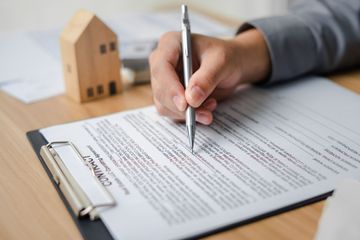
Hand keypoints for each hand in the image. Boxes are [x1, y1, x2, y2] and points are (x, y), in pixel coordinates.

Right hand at [149, 29, 269, 124]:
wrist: (232, 65)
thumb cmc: (226, 56)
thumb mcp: (221, 62)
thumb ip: (206, 78)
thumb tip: (191, 99)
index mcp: (170, 43)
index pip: (161, 67)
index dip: (170, 87)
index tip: (184, 104)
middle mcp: (162, 62)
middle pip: (160, 89)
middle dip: (180, 106)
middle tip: (202, 113)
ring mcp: (164, 81)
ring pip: (164, 105)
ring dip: (187, 113)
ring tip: (211, 106)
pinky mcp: (170, 96)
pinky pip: (173, 112)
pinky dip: (189, 116)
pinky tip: (206, 108)